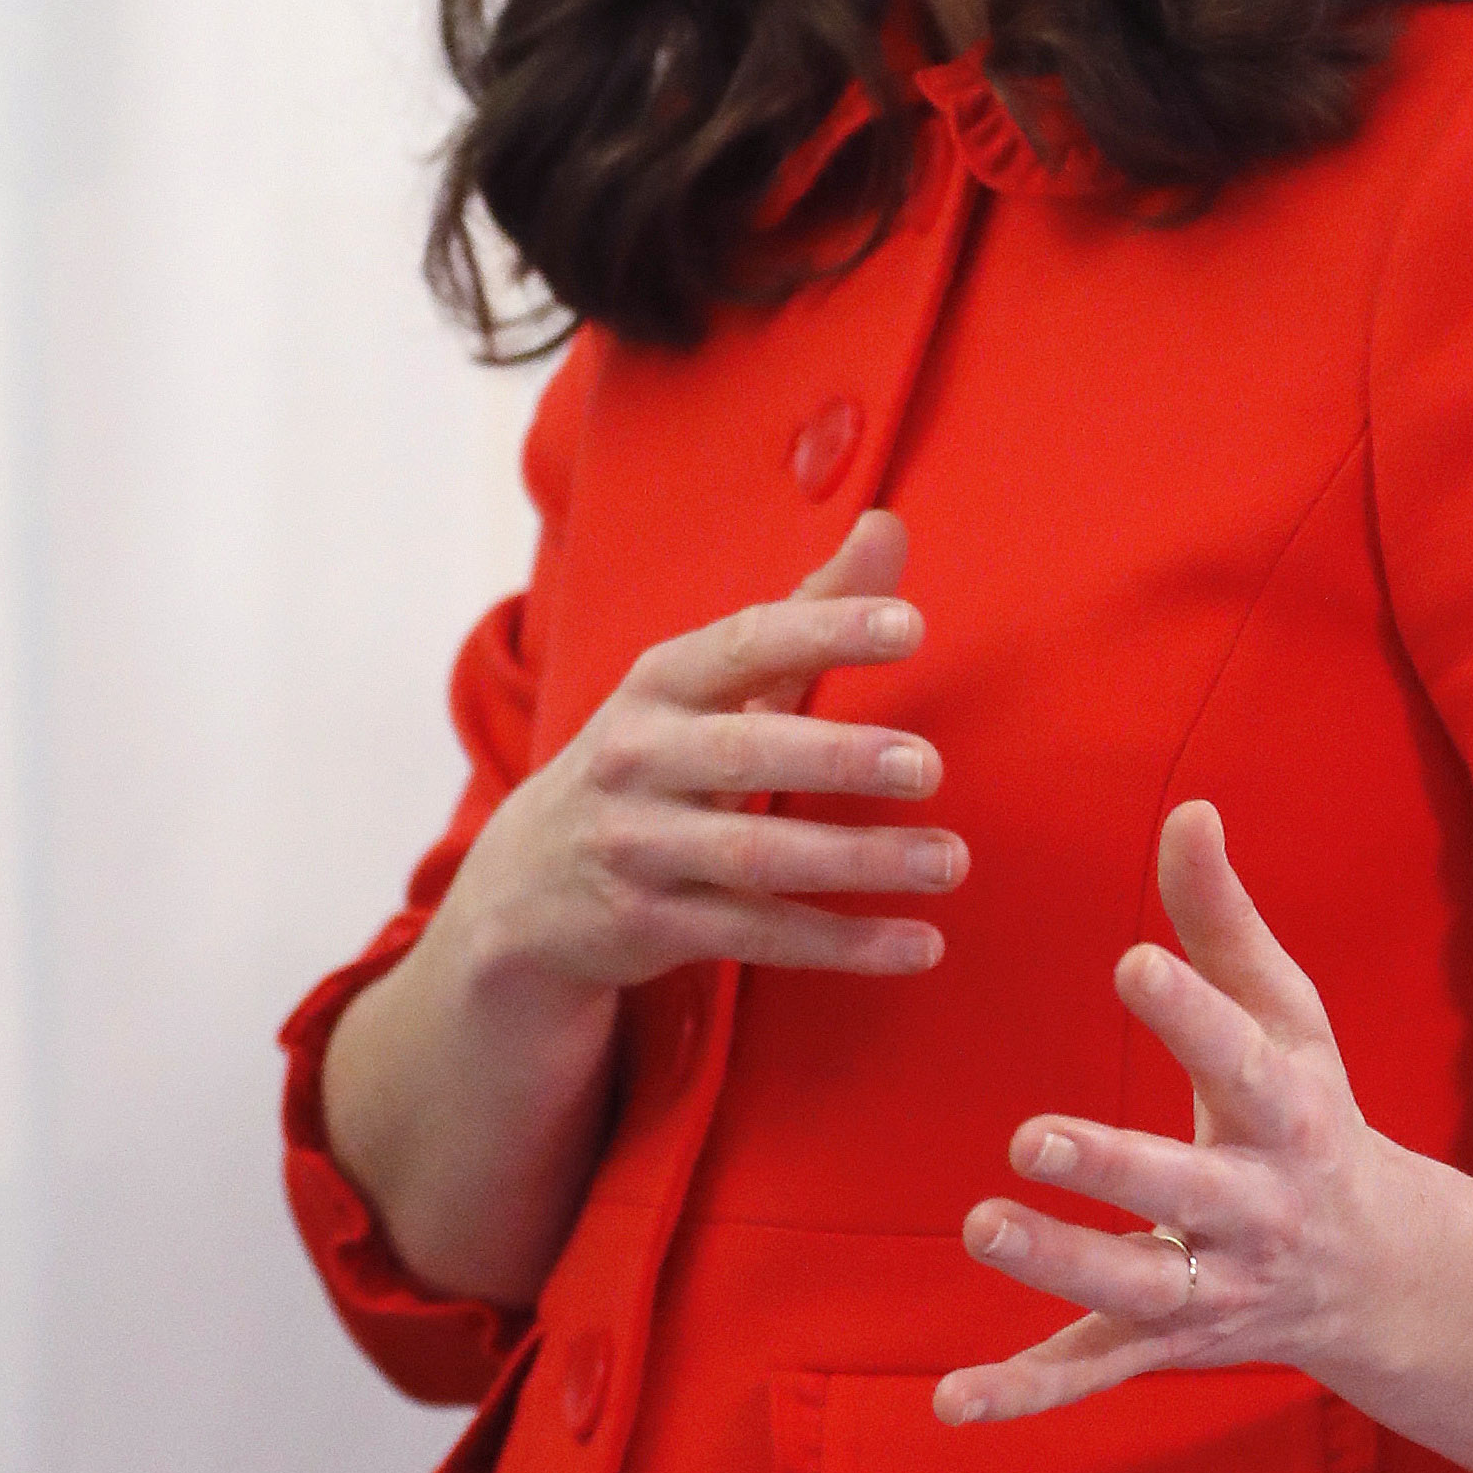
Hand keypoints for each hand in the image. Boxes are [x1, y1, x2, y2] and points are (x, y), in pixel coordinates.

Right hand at [446, 507, 964, 1003]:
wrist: (523, 886)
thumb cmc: (653, 760)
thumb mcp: (707, 684)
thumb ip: (804, 613)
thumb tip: (888, 527)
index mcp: (661, 683)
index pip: (744, 643)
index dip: (824, 630)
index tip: (909, 625)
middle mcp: (639, 758)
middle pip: (743, 753)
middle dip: (835, 756)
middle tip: (926, 766)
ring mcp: (638, 847)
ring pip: (756, 856)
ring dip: (858, 860)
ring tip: (948, 860)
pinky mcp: (650, 926)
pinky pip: (758, 936)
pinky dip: (841, 944)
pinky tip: (920, 945)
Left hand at [939, 801, 1391, 1422]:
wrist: (1386, 1278)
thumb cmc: (1313, 1119)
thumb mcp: (1288, 1019)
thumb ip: (1225, 922)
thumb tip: (1188, 809)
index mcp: (1289, 1118)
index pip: (1241, 1062)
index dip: (1194, 1012)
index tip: (1134, 960)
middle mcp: (1257, 1214)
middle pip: (1188, 1195)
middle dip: (1117, 1170)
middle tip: (1034, 1136)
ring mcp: (1211, 1291)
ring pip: (1134, 1292)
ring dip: (1060, 1266)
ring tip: (983, 1225)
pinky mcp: (1166, 1346)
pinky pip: (1092, 1374)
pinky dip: (1024, 1393)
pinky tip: (948, 1401)